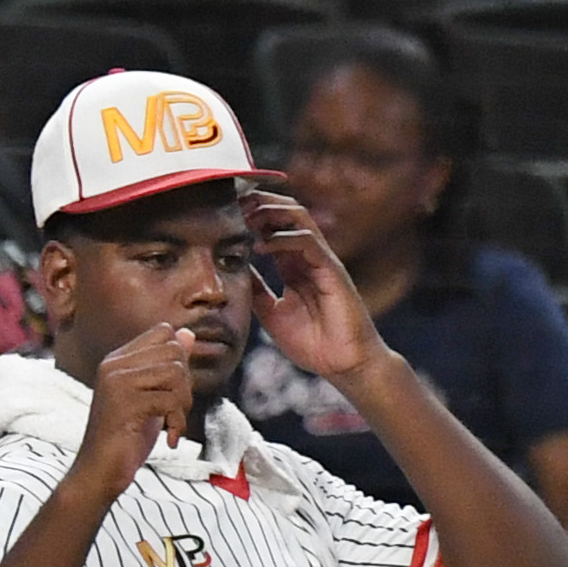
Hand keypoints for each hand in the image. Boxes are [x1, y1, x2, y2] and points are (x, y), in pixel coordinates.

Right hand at [74, 319, 198, 490]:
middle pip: (174, 351)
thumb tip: (188, 334)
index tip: (172, 389)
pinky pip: (171, 399)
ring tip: (171, 424)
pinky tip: (170, 439)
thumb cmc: (125, 437)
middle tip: (174, 410)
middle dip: (185, 382)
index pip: (163, 331)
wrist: (99, 472)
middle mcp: (113, 366)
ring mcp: (117, 383)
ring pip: (176, 373)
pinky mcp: (125, 404)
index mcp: (117, 360)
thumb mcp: (151, 396)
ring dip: (183, 404)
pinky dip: (178, 423)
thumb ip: (166, 366)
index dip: (179, 357)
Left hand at [245, 188, 389, 385]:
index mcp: (293, 265)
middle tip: (232, 202)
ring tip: (244, 216)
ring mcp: (322, 261)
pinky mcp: (333, 270)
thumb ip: (256, 290)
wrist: (344, 364)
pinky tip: (260, 246)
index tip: (224, 212)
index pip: (273, 228)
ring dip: (270, 212)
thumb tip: (232, 272)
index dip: (250, 216)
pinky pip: (309, 243)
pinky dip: (283, 239)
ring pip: (299, 219)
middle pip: (287, 214)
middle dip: (259, 203)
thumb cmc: (313, 342)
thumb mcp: (271, 312)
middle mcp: (308, 257)